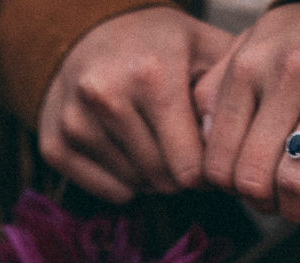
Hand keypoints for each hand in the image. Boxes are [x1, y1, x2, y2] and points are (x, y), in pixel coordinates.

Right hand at [38, 8, 233, 203]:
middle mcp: (106, 97)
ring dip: (156, 176)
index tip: (211, 155)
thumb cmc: (157, 45)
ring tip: (157, 143)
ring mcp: (75, 122)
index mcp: (151, 76)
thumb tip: (245, 143)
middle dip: (183, 174)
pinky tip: (129, 150)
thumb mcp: (203, 46)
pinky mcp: (54, 145)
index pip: (190, 167)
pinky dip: (126, 182)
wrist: (88, 33)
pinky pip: (109, 192)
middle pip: (165, 181)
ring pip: (138, 187)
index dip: (209, 170)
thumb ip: (232, 90)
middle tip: (185, 150)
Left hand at [195, 2, 299, 223]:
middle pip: (255, 174)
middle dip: (262, 204)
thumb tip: (201, 137)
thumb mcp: (252, 46)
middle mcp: (288, 73)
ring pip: (298, 176)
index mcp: (249, 66)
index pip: (220, 158)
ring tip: (299, 209)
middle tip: (275, 206)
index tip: (246, 193)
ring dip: (294, 209)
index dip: (230, 190)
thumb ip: (218, 87)